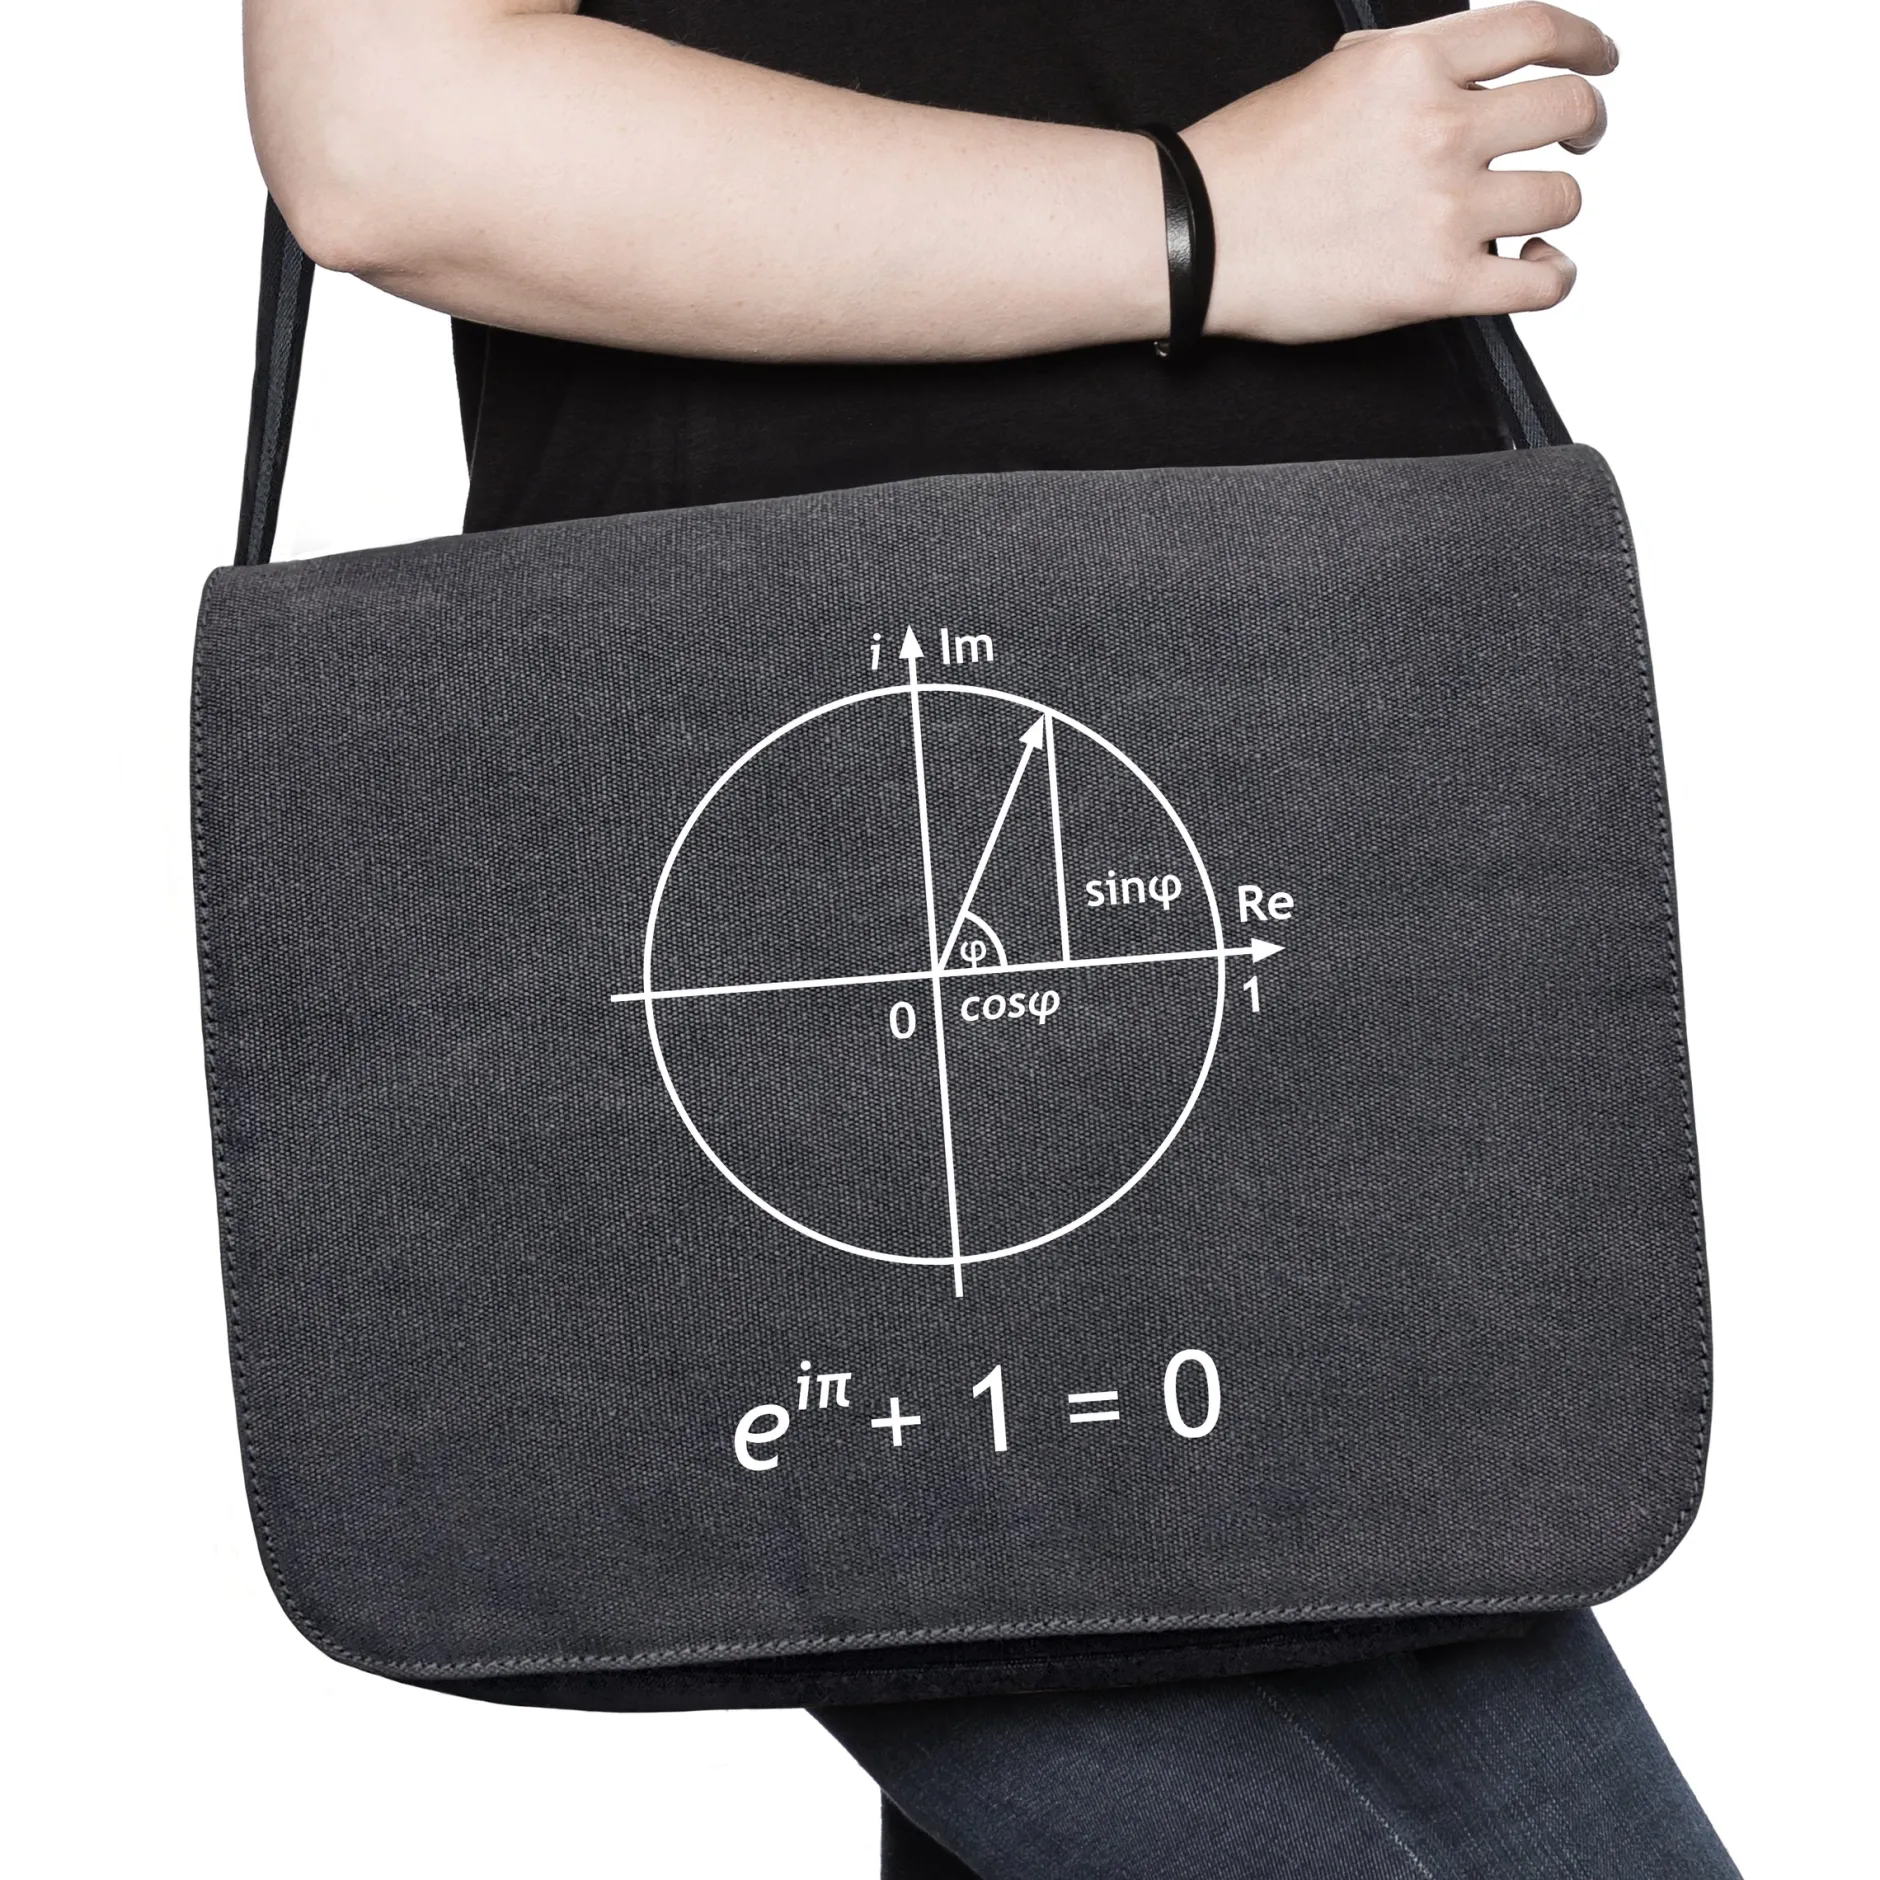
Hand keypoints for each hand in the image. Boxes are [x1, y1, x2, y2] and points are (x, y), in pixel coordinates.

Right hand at [1184, 2, 1616, 344]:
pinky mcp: (1437, 284)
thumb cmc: (1242, 167)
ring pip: (1562, 198)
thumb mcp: (1330, 77)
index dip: (1585, 45)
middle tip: (1576, 141)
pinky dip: (1554, 277)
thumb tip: (1451, 70)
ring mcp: (1444, 208)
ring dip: (1554, 207)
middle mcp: (1439, 128)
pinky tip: (1538, 269)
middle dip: (1584, 124)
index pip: (1537, 33)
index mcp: (1413, 65)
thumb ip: (1402, 67)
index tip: (1597, 61)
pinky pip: (1543, 283)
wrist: (1194, 237)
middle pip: (1567, 111)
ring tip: (1527, 219)